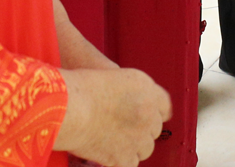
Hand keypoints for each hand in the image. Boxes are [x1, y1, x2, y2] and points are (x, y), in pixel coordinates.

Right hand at [56, 67, 171, 166]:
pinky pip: (130, 164)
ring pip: (146, 149)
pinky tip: (109, 157)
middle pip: (155, 128)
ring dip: (133, 147)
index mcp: (146, 88)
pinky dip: (121, 162)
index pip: (164, 105)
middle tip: (123, 130)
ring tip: (114, 143)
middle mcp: (148, 112)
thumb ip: (129, 92)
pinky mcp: (125, 157)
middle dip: (142, 130)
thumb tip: (132, 107)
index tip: (147, 117)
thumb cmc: (81, 88)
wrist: (71, 107)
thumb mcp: (112, 76)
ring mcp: (139, 137)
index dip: (155, 112)